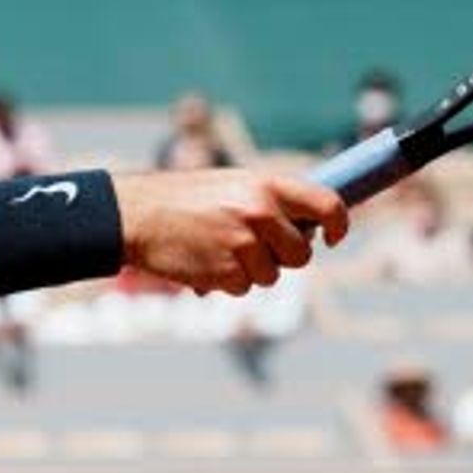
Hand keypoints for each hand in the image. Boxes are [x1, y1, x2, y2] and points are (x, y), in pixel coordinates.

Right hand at [120, 168, 347, 294]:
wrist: (135, 215)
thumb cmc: (183, 199)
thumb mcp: (231, 184)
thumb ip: (268, 201)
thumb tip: (308, 230)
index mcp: (265, 185)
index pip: (327, 204)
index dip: (338, 225)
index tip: (332, 237)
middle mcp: (260, 212)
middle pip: (301, 253)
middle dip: (282, 257)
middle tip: (254, 248)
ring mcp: (243, 243)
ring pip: (271, 276)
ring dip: (249, 271)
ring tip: (216, 250)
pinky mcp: (226, 271)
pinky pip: (243, 287)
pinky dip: (225, 282)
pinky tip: (203, 262)